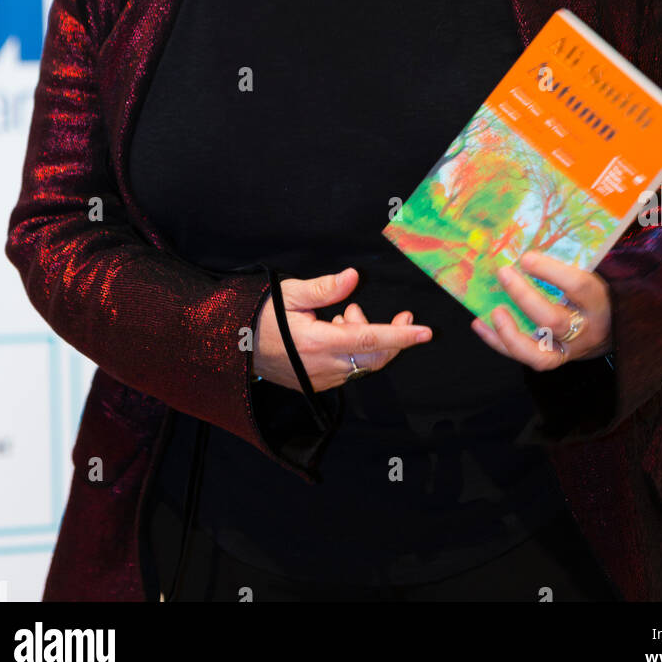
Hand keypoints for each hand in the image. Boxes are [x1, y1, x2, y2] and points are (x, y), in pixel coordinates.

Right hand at [252, 267, 430, 391]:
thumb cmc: (262, 315)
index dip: (401, 336)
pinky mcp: (318, 384)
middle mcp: (324, 367)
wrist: (235, 347)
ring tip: (348, 313)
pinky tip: (339, 328)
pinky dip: (356, 349)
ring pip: (364, 363)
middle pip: (375, 357)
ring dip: (369, 338)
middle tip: (402, 316)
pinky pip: (350, 368)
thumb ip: (324, 288)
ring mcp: (322, 380)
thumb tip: (353, 277)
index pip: (370, 339)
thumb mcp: (290, 293)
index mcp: (318, 343)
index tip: (425, 332)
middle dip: (395, 337)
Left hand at [470, 250, 612, 371]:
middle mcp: (584, 329)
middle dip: (524, 297)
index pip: (578, 287)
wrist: (612, 328)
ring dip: (510, 333)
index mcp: (596, 300)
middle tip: (503, 273)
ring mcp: (569, 349)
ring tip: (494, 311)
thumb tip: (524, 239)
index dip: (551, 272)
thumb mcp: (590, 273)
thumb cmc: (592, 292)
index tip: (526, 258)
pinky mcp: (554, 361)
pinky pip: (524, 357)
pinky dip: (498, 342)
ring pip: (540, 354)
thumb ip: (565, 261)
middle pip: (553, 320)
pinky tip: (479, 323)